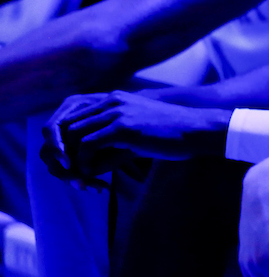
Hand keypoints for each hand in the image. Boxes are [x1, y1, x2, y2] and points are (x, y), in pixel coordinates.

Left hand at [42, 90, 229, 175]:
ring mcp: (116, 111)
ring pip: (71, 136)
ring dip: (71, 160)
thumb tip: (86, 169)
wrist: (197, 131)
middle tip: (72, 174)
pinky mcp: (122, 127)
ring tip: (80, 177)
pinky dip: (83, 163)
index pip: (72, 116)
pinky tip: (92, 175)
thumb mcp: (135, 137)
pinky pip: (86, 145)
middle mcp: (111, 100)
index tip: (73, 163)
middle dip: (63, 153)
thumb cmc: (171, 137)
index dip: (65, 142)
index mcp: (113, 99)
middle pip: (66, 125)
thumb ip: (109, 147)